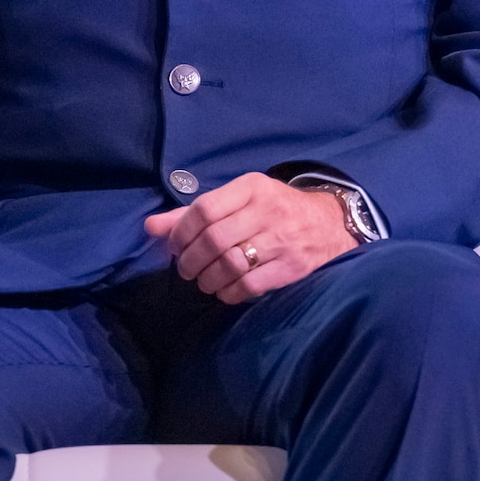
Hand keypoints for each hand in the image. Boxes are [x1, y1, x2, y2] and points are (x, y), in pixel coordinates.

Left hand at [143, 173, 357, 303]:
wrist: (329, 224)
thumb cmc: (274, 210)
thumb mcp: (239, 200)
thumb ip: (194, 213)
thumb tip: (150, 227)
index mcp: (252, 187)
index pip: (204, 209)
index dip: (181, 233)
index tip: (175, 247)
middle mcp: (267, 210)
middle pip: (214, 240)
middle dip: (190, 260)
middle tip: (186, 269)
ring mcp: (282, 239)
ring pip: (230, 264)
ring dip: (207, 279)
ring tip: (204, 280)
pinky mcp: (291, 267)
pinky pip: (248, 285)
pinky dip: (228, 293)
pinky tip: (225, 290)